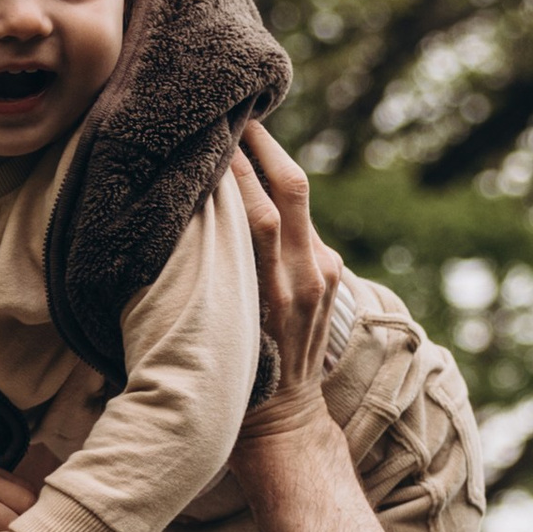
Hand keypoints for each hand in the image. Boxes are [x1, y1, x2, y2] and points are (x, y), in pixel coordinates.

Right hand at [231, 120, 343, 446]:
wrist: (284, 419)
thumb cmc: (236, 376)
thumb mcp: (220, 329)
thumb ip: (218, 275)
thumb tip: (199, 215)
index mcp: (273, 293)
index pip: (258, 212)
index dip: (238, 169)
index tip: (214, 134)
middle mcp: (305, 278)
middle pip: (291, 189)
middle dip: (265, 145)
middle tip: (237, 111)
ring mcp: (324, 275)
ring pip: (302, 199)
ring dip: (275, 161)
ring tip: (248, 129)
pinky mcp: (333, 276)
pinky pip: (306, 222)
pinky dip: (282, 194)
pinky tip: (262, 175)